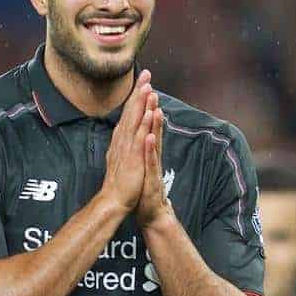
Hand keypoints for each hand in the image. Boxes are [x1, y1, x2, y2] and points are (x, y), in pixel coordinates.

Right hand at [100, 70, 153, 211]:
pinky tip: (150, 113)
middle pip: (131, 112)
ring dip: (141, 104)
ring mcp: (127, 148)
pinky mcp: (132, 158)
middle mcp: (122, 140)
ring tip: (148, 87)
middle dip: (139, 92)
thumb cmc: (120, 181)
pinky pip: (139, 138)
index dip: (135, 97)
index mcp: (121, 139)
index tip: (142, 81)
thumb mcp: (122, 157)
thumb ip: (124, 143)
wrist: (113, 200)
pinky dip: (144, 125)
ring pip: (135, 121)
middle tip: (146, 74)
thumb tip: (126, 132)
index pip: (129, 114)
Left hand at [136, 90, 173, 229]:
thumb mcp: (141, 161)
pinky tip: (150, 137)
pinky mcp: (152, 177)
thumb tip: (140, 129)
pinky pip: (151, 161)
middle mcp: (152, 153)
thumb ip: (142, 144)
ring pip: (154, 141)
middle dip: (151, 107)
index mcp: (147, 148)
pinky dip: (150, 149)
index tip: (143, 85)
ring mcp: (153, 165)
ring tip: (155, 107)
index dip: (144, 105)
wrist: (150, 210)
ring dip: (155, 124)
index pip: (145, 123)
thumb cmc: (144, 185)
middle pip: (152, 128)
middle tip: (151, 87)